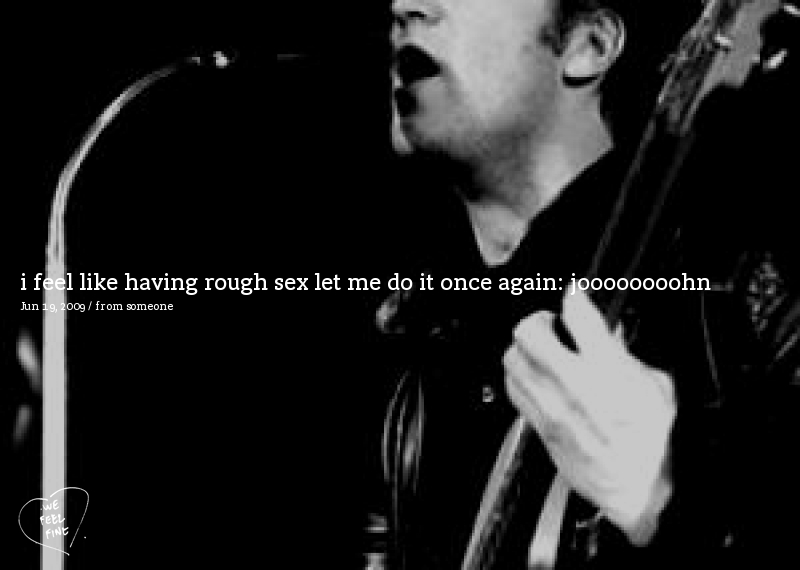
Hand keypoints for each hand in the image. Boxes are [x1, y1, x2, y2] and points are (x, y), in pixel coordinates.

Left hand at [503, 290, 674, 542]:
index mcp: (609, 369)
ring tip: (540, 353)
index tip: (574, 296)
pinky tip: (534, 378)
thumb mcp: (658, 386)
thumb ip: (626, 355)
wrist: (641, 490)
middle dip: (538, 321)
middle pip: (529, 332)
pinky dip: (519, 376)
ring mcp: (551, 406)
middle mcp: (574, 384)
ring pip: (512, 359)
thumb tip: (607, 334)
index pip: (577, 315)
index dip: (574, 297)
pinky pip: (512, 389)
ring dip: (524, 349)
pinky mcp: (539, 426)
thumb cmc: (655, 441)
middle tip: (551, 326)